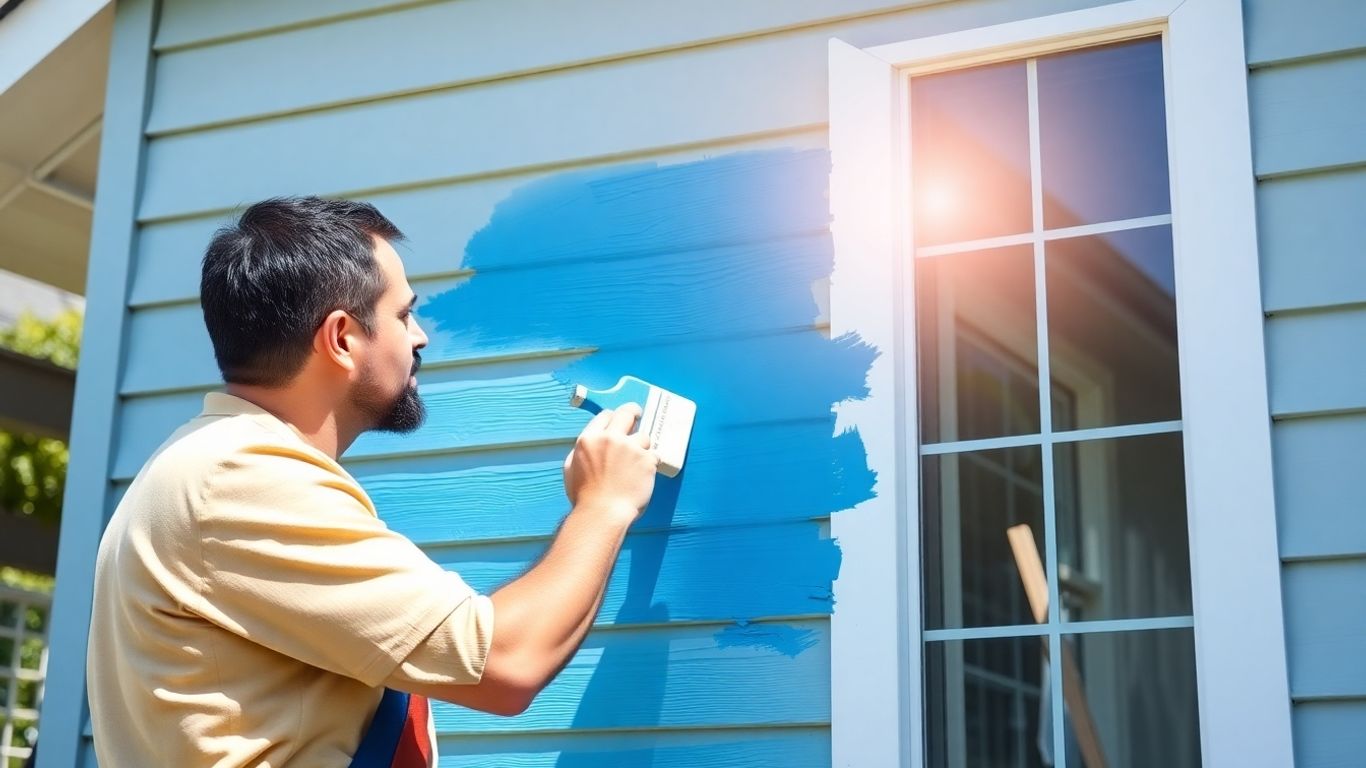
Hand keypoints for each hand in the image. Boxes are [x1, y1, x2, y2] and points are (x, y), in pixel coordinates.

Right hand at [562, 403, 656, 521]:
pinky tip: (642, 477)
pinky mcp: (646, 460)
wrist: (603, 514)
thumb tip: (592, 440)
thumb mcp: (571, 468)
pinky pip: (654, 456)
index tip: (619, 422)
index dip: (613, 418)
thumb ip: (582, 450)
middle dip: (634, 413)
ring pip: (644, 437)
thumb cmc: (585, 496)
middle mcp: (610, 439)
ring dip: (642, 448)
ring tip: (635, 465)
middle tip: (638, 416)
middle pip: (628, 412)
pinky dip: (650, 465)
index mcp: (589, 439)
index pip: (606, 415)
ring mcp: (630, 448)